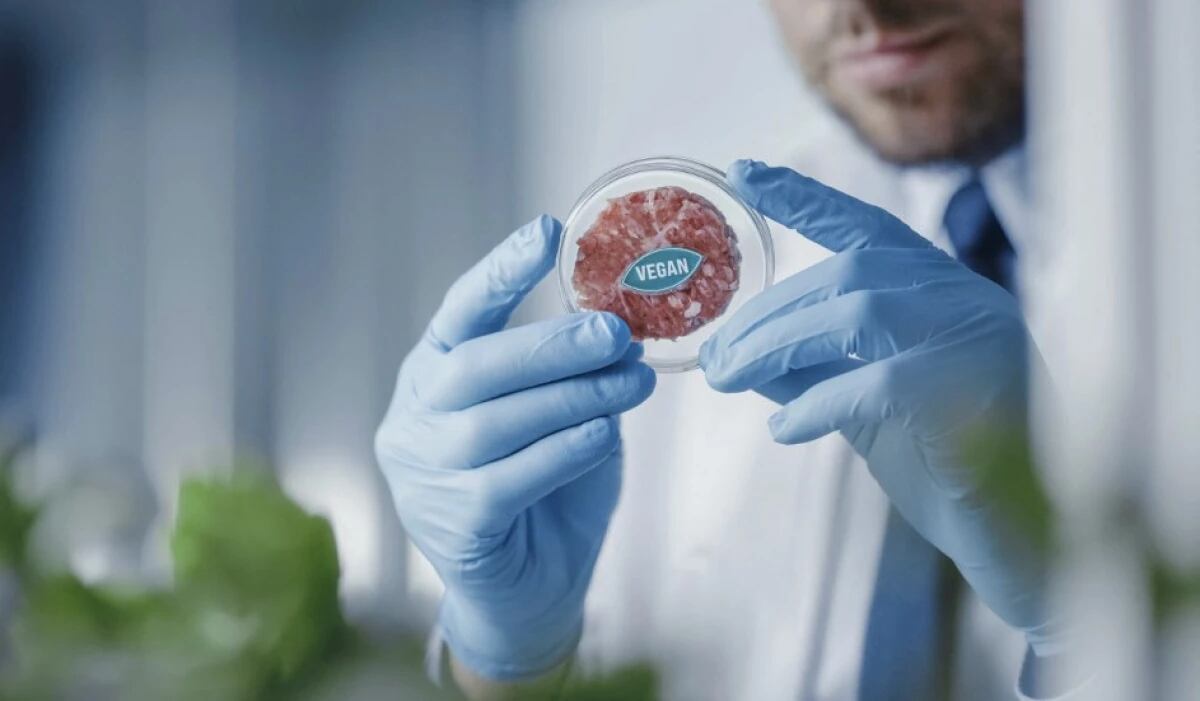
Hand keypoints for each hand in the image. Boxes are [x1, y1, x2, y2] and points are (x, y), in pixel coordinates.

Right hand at [375, 215, 655, 679]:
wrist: (529, 591)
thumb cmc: (545, 489)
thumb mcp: (558, 416)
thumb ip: (572, 376)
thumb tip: (621, 331)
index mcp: (432, 377)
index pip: (459, 314)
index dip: (500, 272)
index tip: (546, 232)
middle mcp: (415, 419)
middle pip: (475, 366)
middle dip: (551, 344)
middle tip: (616, 331)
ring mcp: (424, 474)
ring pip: (497, 421)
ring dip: (576, 396)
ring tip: (633, 382)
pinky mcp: (455, 524)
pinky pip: (513, 476)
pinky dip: (565, 449)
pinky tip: (604, 432)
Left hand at [701, 161, 1059, 653]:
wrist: (1016, 534)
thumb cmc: (940, 459)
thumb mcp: (862, 401)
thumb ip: (810, 367)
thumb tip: (736, 351)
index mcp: (936, 286)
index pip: (864, 225)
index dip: (803, 196)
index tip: (744, 173)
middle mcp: (959, 295)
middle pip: (846, 274)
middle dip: (765, 315)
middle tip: (711, 358)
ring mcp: (974, 334)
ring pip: (858, 312)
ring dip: (778, 346)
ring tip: (728, 379)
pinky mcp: (975, 388)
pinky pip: (880, 382)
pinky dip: (820, 403)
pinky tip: (784, 429)